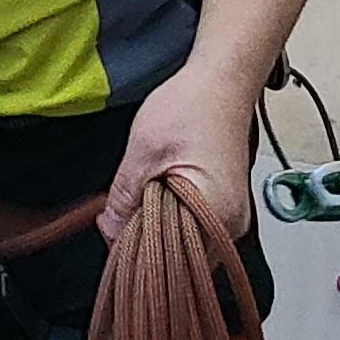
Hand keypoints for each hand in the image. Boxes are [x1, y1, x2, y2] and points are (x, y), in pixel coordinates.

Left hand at [96, 59, 253, 243]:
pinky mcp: (225, 208)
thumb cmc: (193, 105)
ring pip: (184, 244)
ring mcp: (231, 219)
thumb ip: (124, 194)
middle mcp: (230, 226)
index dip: (133, 245)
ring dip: (157, 228)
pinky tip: (155, 198)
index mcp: (215, 215)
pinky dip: (171, 219)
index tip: (110, 230)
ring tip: (139, 198)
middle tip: (118, 213)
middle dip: (145, 237)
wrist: (222, 81)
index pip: (167, 258)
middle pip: (178, 256)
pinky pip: (193, 228)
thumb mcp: (145, 147)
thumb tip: (109, 229)